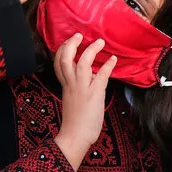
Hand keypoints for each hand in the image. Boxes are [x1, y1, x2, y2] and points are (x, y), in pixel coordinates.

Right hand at [53, 34, 116, 169]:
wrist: (74, 136)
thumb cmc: (74, 121)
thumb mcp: (72, 100)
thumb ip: (76, 86)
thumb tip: (89, 76)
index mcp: (65, 85)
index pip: (58, 62)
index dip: (62, 49)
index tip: (69, 41)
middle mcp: (71, 84)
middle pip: (65, 58)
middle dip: (71, 44)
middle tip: (79, 35)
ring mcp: (82, 88)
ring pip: (82, 63)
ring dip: (91, 50)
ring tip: (99, 42)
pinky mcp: (94, 94)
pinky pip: (101, 76)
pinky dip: (107, 66)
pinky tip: (113, 59)